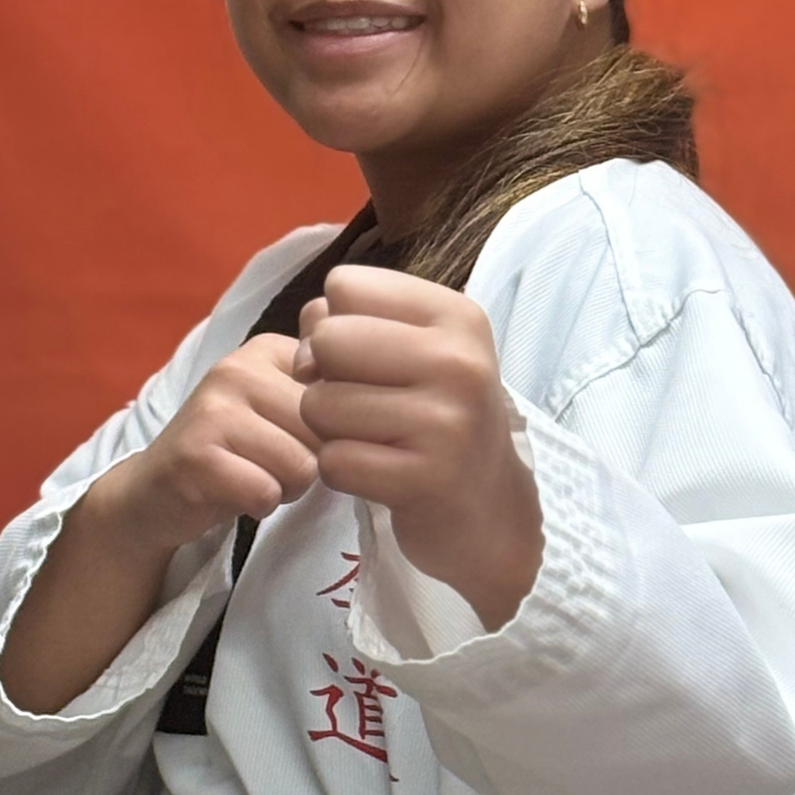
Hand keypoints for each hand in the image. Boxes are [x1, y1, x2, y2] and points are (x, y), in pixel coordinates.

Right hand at [95, 332, 322, 557]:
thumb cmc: (235, 452)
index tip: (295, 436)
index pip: (342, 394)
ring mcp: (212, 408)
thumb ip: (326, 396)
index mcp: (268, 349)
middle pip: (324, 433)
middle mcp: (237, 367)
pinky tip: (237, 493)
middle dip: (310, 463)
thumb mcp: (283, 411)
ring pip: (301, 465)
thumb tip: (376, 405)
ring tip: (254, 477)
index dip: (331, 433)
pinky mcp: (195, 454)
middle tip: (271, 465)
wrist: (155, 490)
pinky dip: (260, 504)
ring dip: (286, 487)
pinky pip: (266, 491)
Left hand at [296, 266, 542, 630]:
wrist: (489, 508)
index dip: (335, 323)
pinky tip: (377, 473)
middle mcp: (459, 361)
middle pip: (327, 340)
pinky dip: (341, 471)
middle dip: (325, 377)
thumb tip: (306, 343)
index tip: (366, 359)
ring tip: (374, 439)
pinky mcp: (426, 479)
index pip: (345, 286)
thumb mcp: (417, 352)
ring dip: (330, 429)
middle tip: (365, 405)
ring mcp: (446, 422)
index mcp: (457, 316)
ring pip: (320, 403)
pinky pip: (333, 461)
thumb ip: (352, 324)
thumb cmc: (440, 418)